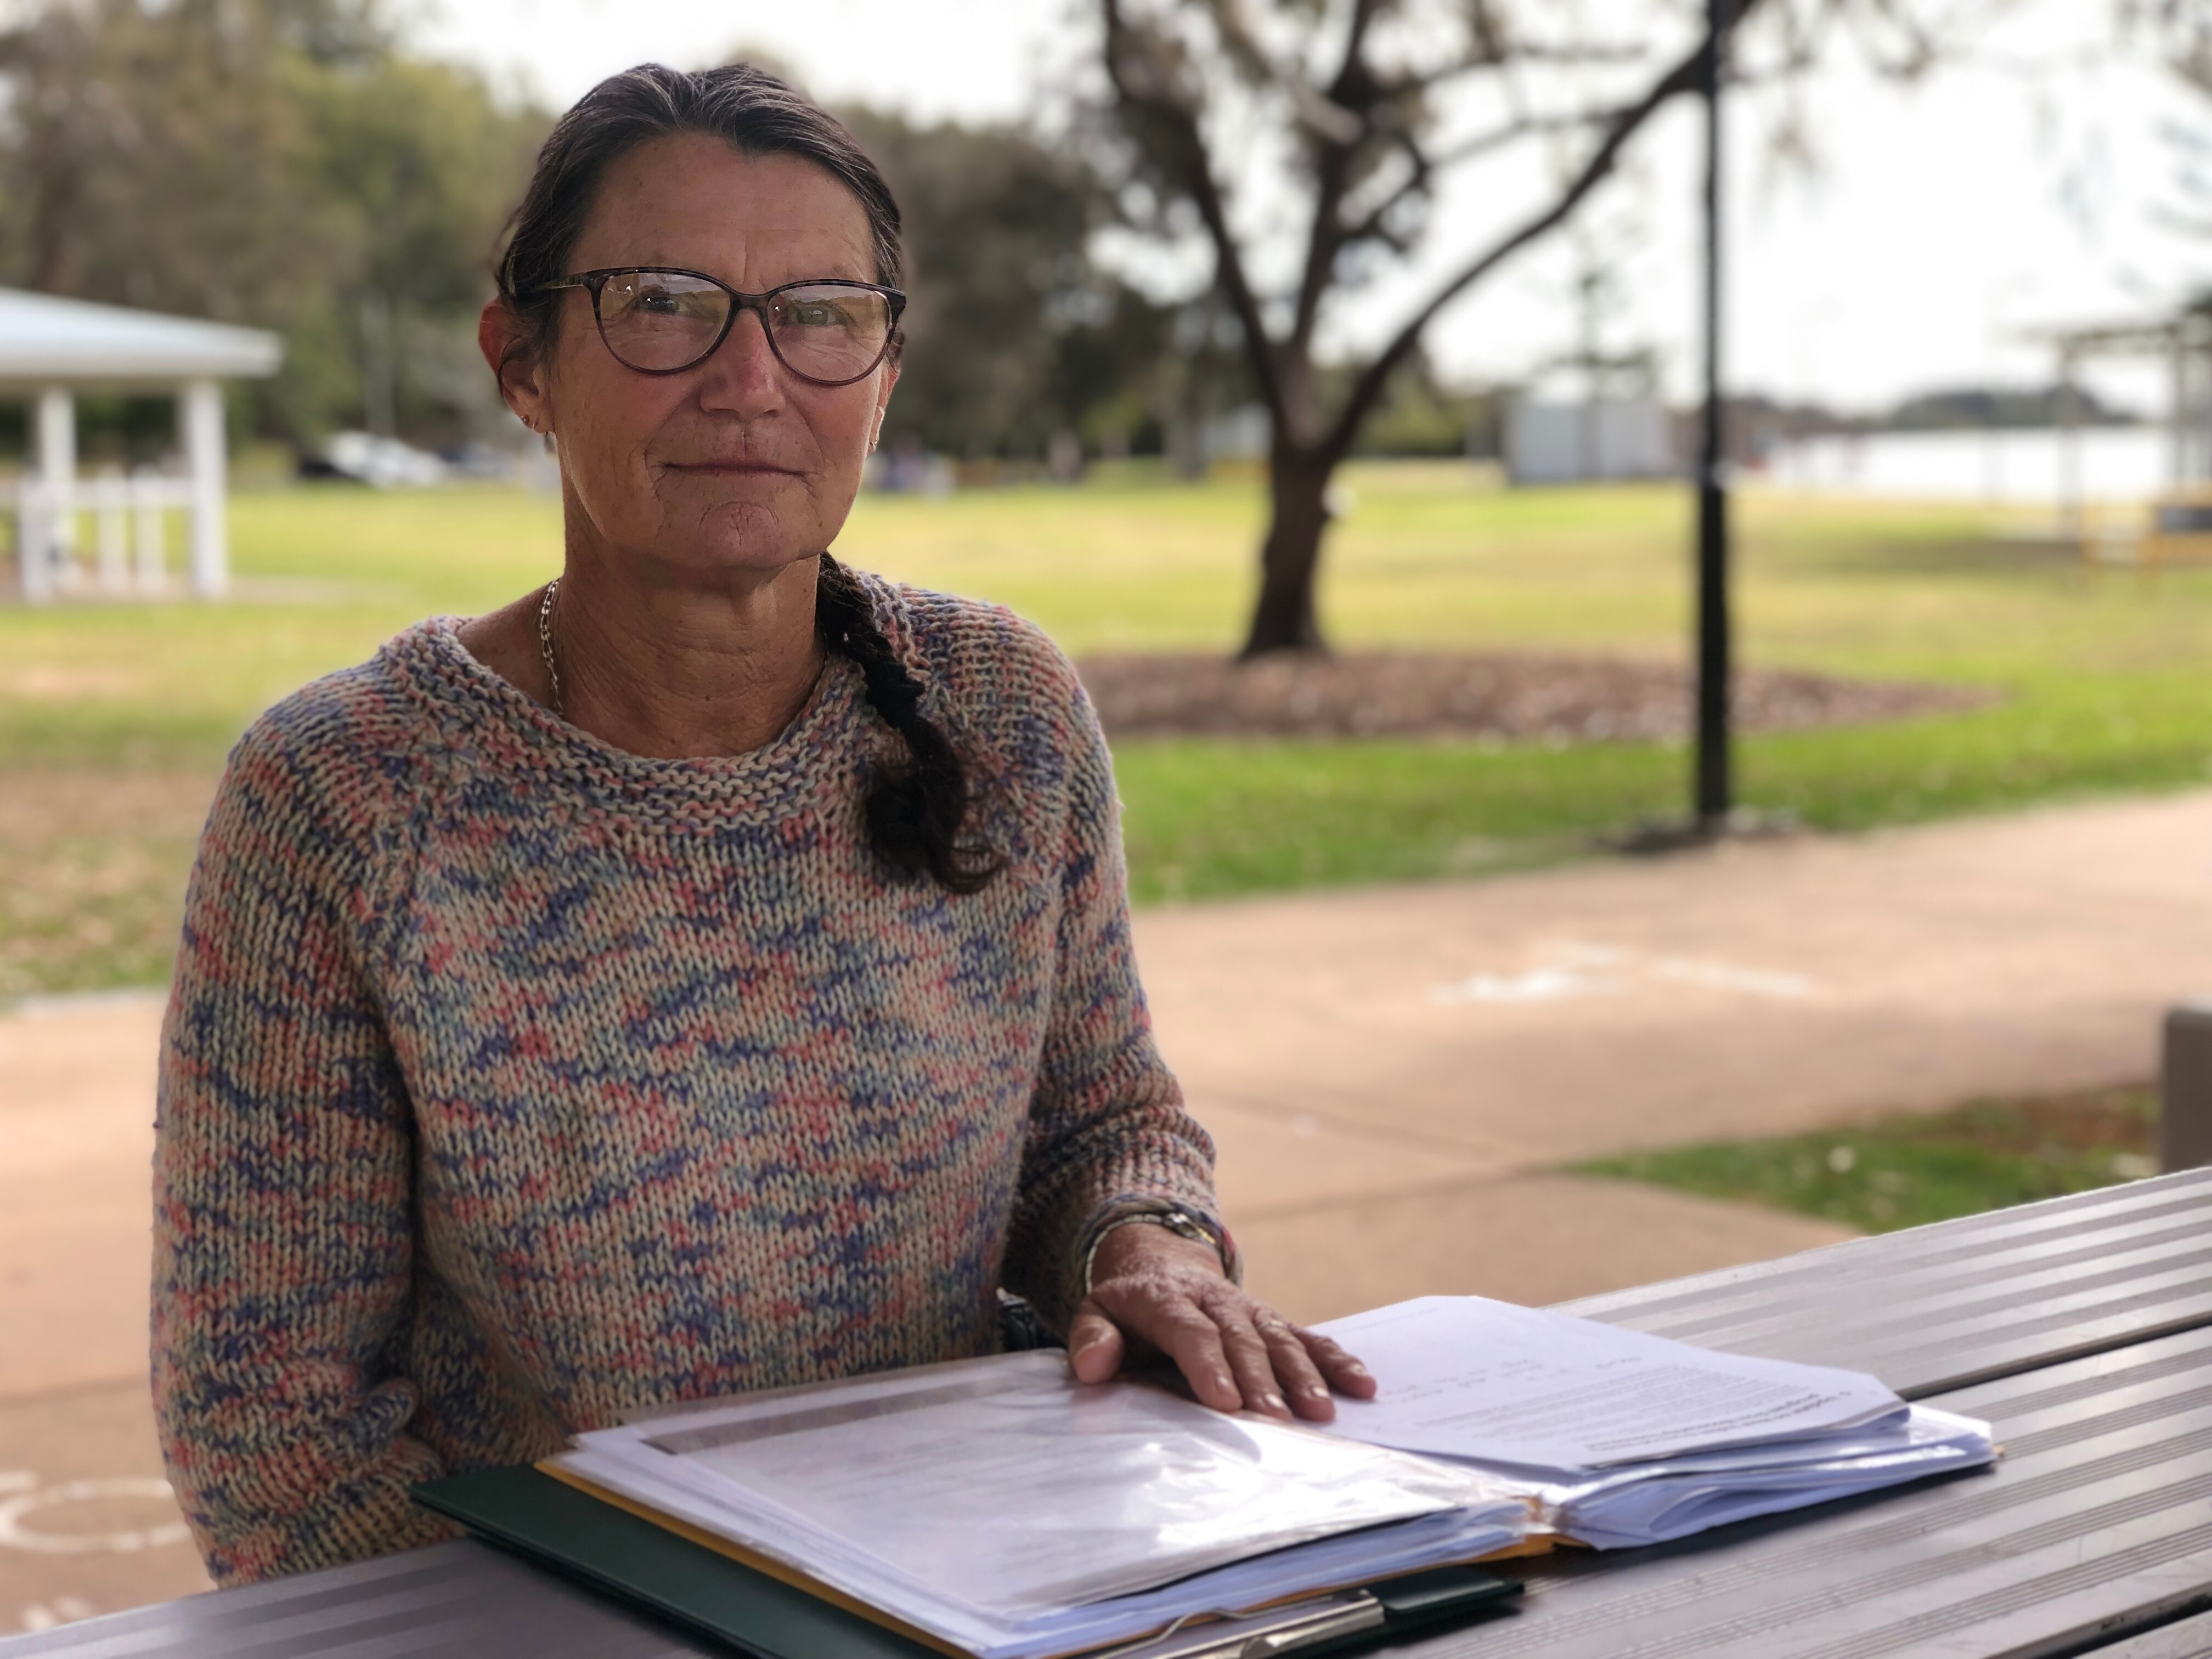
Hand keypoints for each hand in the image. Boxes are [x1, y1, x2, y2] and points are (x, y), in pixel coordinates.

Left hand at [1066, 1222, 1375, 1421]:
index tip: (1224, 1401)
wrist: (1161, 1265)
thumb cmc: (1127, 1309)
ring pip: (1279, 1338)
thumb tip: (1091, 1365)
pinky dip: (1336, 1358)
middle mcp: (1216, 1301)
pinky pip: (1308, 1336)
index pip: (1190, 1332)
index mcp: (1167, 1300)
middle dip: (1261, 1380)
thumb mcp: (1096, 1314)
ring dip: (1302, 1374)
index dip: (1207, 1365)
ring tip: (1321, 1412)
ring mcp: (1249, 1309)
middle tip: (1277, 1421)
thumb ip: (1092, 1338)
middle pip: (1241, 1339)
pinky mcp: (1273, 1320)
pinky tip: (1362, 1384)